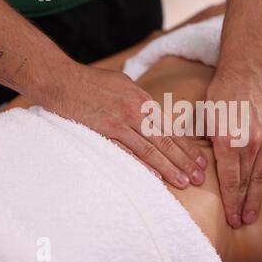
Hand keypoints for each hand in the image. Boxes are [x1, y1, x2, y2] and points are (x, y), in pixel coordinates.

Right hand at [32, 63, 206, 187]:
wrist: (61, 79)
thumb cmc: (92, 82)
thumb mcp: (124, 84)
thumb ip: (140, 101)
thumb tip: (153, 114)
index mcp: (143, 101)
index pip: (171, 129)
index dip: (187, 147)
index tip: (200, 162)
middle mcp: (136, 111)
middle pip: (166, 141)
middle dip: (185, 161)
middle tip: (199, 178)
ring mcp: (120, 122)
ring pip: (150, 149)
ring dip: (169, 167)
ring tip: (184, 182)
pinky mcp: (103, 131)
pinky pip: (126, 151)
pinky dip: (140, 165)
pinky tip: (154, 176)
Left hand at [206, 69, 261, 227]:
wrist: (245, 73)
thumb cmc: (220, 95)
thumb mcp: (204, 119)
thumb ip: (205, 145)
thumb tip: (199, 168)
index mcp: (227, 141)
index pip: (230, 180)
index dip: (230, 202)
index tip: (230, 218)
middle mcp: (248, 144)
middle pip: (245, 183)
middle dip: (241, 205)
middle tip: (239, 223)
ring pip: (261, 177)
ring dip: (257, 199)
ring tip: (252, 217)